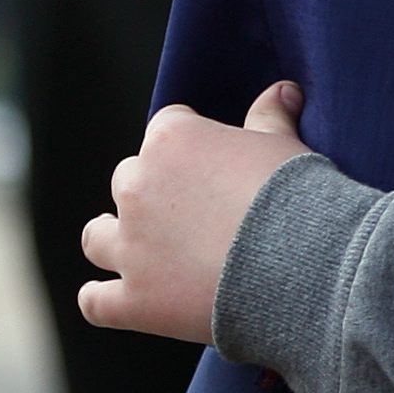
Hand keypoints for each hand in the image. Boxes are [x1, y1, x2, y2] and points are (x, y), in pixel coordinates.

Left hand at [78, 82, 315, 342]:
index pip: (166, 128)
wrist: (297, 263)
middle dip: (151, 193)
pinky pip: (96, 302)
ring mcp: (131, 247)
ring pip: (97, 237)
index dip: (190, 147)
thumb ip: (271, 115)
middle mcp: (138, 187)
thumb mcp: (283, 144)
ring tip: (137, 249)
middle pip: (128, 180)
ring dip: (112, 239)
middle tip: (188, 214)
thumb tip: (283, 91)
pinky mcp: (133, 300)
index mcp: (171, 140)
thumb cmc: (291, 196)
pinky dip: (100, 299)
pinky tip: (110, 298)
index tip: (209, 165)